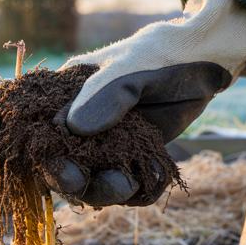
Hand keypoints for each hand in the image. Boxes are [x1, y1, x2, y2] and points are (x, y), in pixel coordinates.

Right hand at [46, 0, 245, 206]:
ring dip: (109, 189)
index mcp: (66, 98)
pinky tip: (155, 180)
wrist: (201, 61)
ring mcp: (108, 144)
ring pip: (96, 180)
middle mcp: (81, 125)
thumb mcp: (128, 69)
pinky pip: (130, 183)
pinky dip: (141, 189)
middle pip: (67, 166)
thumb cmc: (157, 55)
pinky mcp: (134, 157)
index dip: (49, 160)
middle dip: (79, 183)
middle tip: (104, 186)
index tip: (69, 175)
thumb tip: (72, 127)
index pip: (43, 134)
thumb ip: (103, 96)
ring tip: (130, 186)